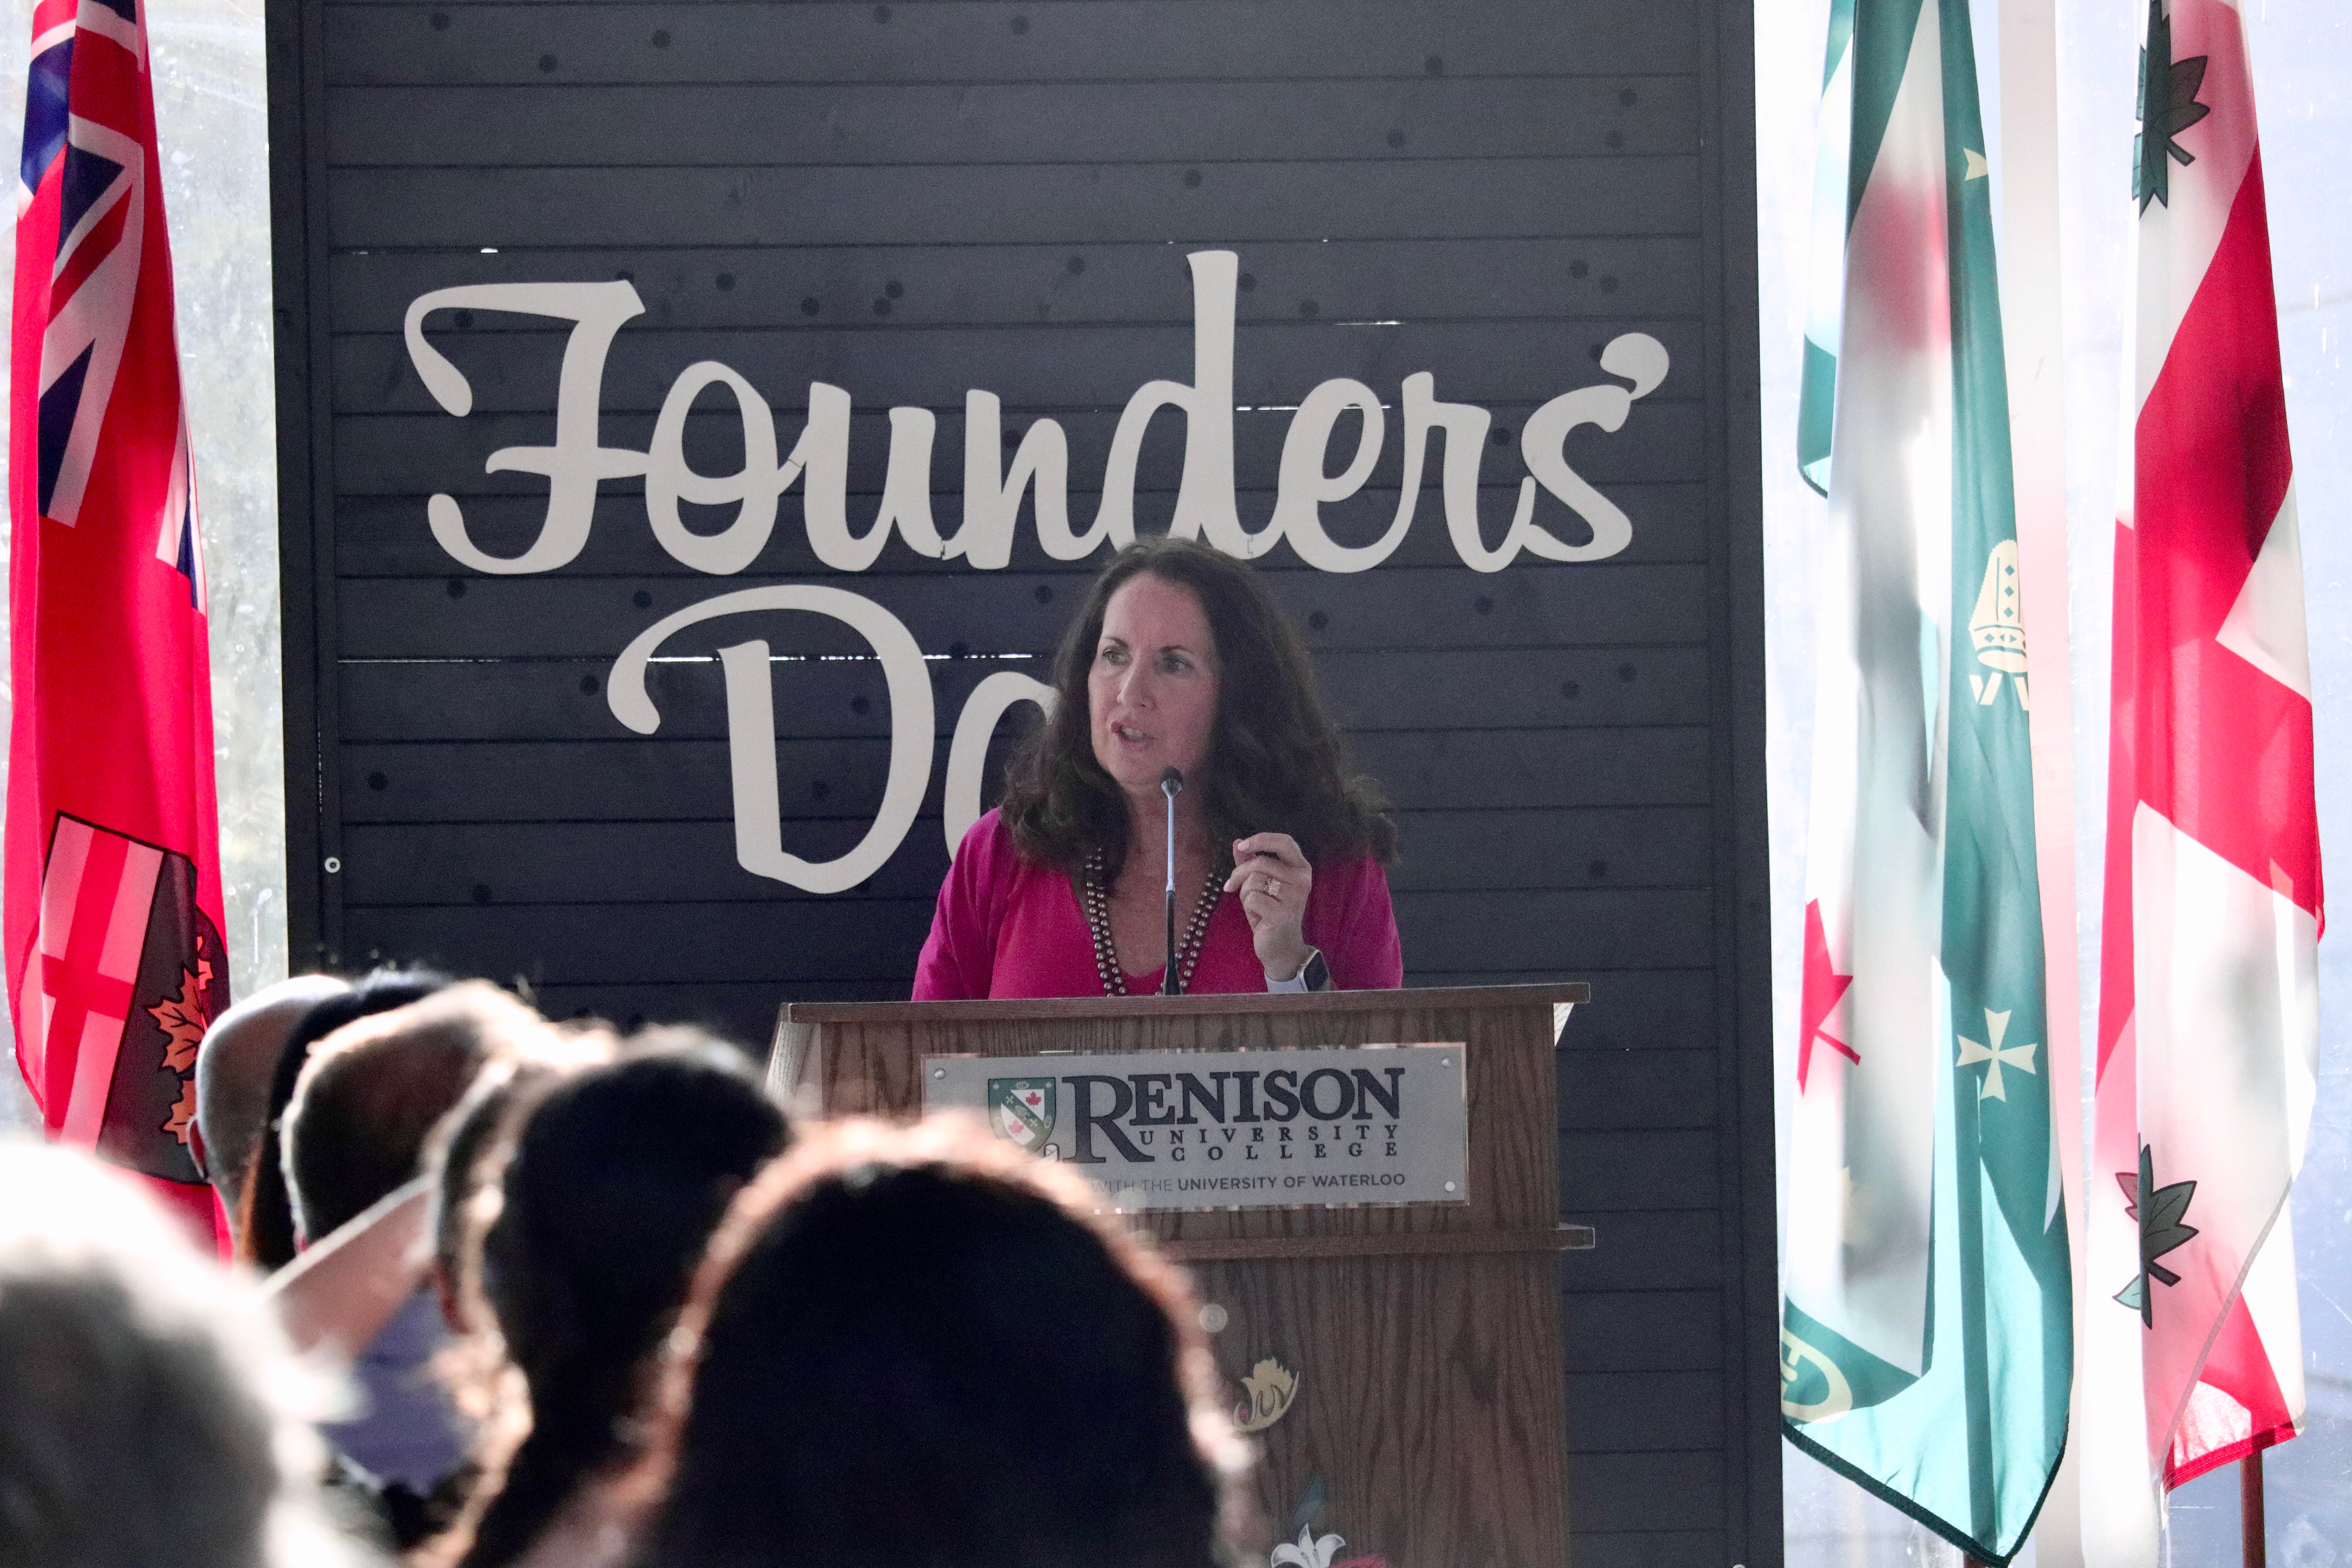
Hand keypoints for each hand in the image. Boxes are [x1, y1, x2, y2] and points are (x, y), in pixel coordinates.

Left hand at [1225, 833, 1313, 982]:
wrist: (1281, 947)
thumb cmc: (1270, 912)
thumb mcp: (1260, 884)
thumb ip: (1250, 862)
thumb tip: (1237, 842)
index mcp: (1300, 868)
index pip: (1284, 841)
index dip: (1261, 839)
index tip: (1242, 846)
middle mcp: (1302, 880)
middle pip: (1261, 862)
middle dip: (1239, 873)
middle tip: (1231, 886)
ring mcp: (1294, 897)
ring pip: (1254, 881)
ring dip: (1245, 893)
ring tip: (1255, 906)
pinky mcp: (1283, 913)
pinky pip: (1252, 899)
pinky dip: (1248, 908)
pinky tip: (1258, 918)